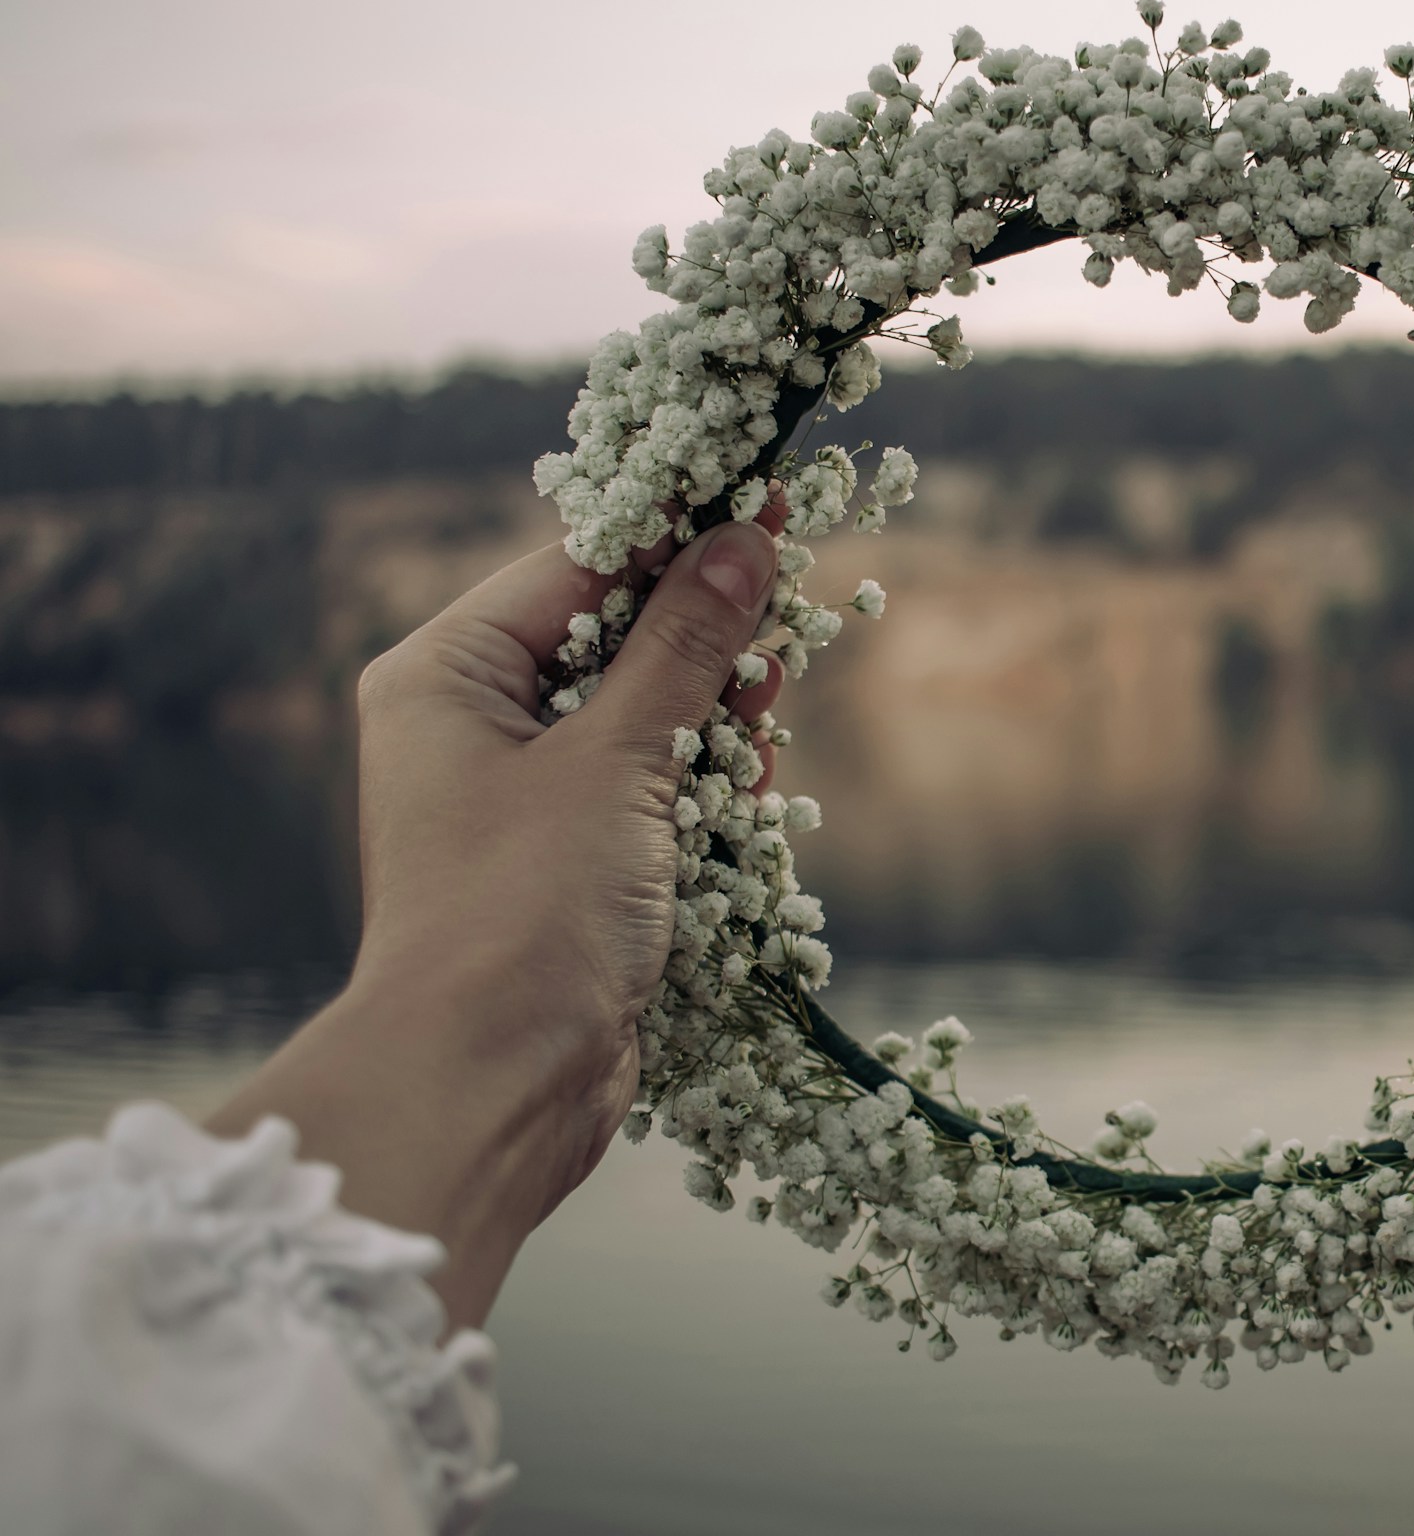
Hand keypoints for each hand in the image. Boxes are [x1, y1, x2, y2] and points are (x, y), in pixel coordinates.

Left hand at [209, 516, 784, 1326]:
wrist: (491, 1087)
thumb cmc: (524, 910)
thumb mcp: (614, 758)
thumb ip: (685, 646)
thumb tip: (744, 539)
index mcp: (447, 675)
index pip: (579, 566)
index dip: (679, 537)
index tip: (771, 502)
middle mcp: (475, 726)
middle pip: (618, 636)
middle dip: (708, 635)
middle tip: (792, 616)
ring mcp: (525, 799)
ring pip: (648, 717)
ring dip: (715, 718)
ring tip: (766, 718)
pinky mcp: (573, 864)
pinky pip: (653, 792)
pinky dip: (704, 788)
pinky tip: (750, 792)